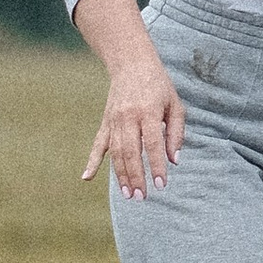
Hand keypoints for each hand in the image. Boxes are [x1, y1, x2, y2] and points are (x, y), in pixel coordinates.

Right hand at [71, 0, 187, 193]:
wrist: (131, 64)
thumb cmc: (159, 86)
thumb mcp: (175, 105)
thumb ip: (176, 133)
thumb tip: (175, 161)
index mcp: (148, 112)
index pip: (153, 144)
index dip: (157, 165)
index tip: (162, 185)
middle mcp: (128, 117)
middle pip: (131, 152)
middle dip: (136, 177)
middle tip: (141, 197)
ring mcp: (114, 120)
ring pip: (115, 152)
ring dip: (121, 175)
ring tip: (127, 194)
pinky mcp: (105, 122)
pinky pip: (98, 144)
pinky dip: (92, 161)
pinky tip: (86, 178)